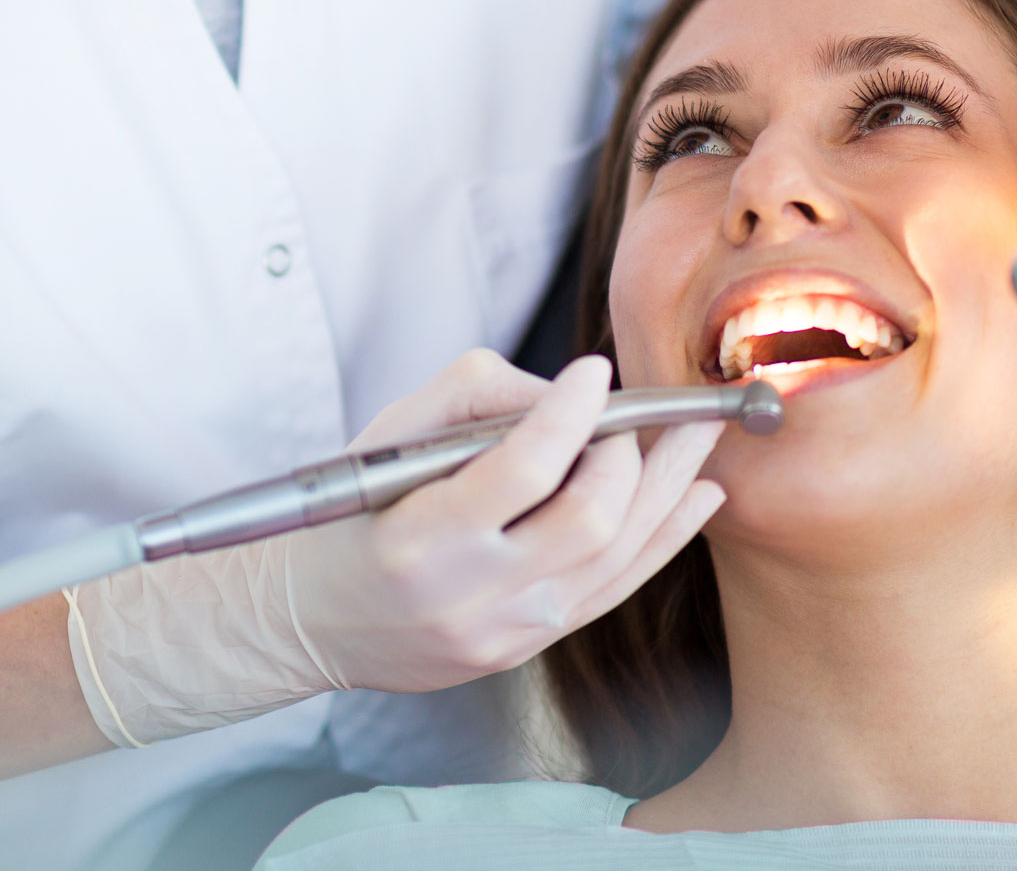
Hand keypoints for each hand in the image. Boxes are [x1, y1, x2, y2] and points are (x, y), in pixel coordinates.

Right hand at [285, 350, 725, 693]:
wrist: (316, 618)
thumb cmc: (353, 514)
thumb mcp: (389, 435)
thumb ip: (476, 396)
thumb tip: (566, 395)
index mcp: (421, 538)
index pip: (523, 469)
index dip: (571, 414)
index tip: (593, 371)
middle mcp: (470, 594)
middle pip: (589, 518)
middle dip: (631, 454)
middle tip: (637, 414)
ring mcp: (507, 630)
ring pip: (618, 555)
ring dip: (669, 488)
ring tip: (700, 436)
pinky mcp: (529, 646)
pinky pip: (615, 588)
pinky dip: (665, 537)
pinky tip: (697, 496)